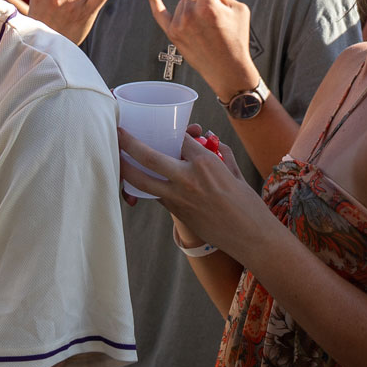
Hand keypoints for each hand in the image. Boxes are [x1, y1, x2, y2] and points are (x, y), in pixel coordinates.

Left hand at [118, 122, 261, 256]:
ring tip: (117, 158)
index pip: (179, 138)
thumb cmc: (248, 205)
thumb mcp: (235, 172)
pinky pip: (154, 195)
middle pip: (148, 156)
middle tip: (118, 132)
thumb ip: (221, 153)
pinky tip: (140, 180)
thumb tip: (210, 139)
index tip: (170, 129)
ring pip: (142, 180)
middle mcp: (187, 178)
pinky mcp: (175, 213)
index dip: (174, 131)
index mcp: (205, 163)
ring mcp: (178, 198)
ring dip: (126, 169)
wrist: (249, 237)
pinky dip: (145, 186)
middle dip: (128, 143)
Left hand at [147, 0, 255, 101]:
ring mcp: (179, 24)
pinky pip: (160, 12)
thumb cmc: (237, 39)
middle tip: (215, 22)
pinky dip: (155, 0)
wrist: (228, 71)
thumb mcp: (240, 10)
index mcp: (209, 6)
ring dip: (193, 8)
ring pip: (183, 1)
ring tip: (206, 30)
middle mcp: (191, 13)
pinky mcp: (172, 34)